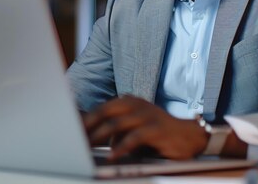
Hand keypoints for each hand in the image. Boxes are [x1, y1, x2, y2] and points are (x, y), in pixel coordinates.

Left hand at [83, 95, 207, 159]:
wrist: (189, 135)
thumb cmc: (156, 133)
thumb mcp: (132, 128)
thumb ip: (114, 130)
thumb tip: (89, 138)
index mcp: (128, 102)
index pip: (100, 109)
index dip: (84, 119)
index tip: (68, 130)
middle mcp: (136, 104)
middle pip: (105, 112)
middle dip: (87, 126)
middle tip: (73, 139)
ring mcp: (147, 115)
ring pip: (117, 124)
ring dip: (99, 137)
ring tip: (87, 147)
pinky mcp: (157, 128)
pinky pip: (135, 137)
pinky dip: (122, 147)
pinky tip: (113, 156)